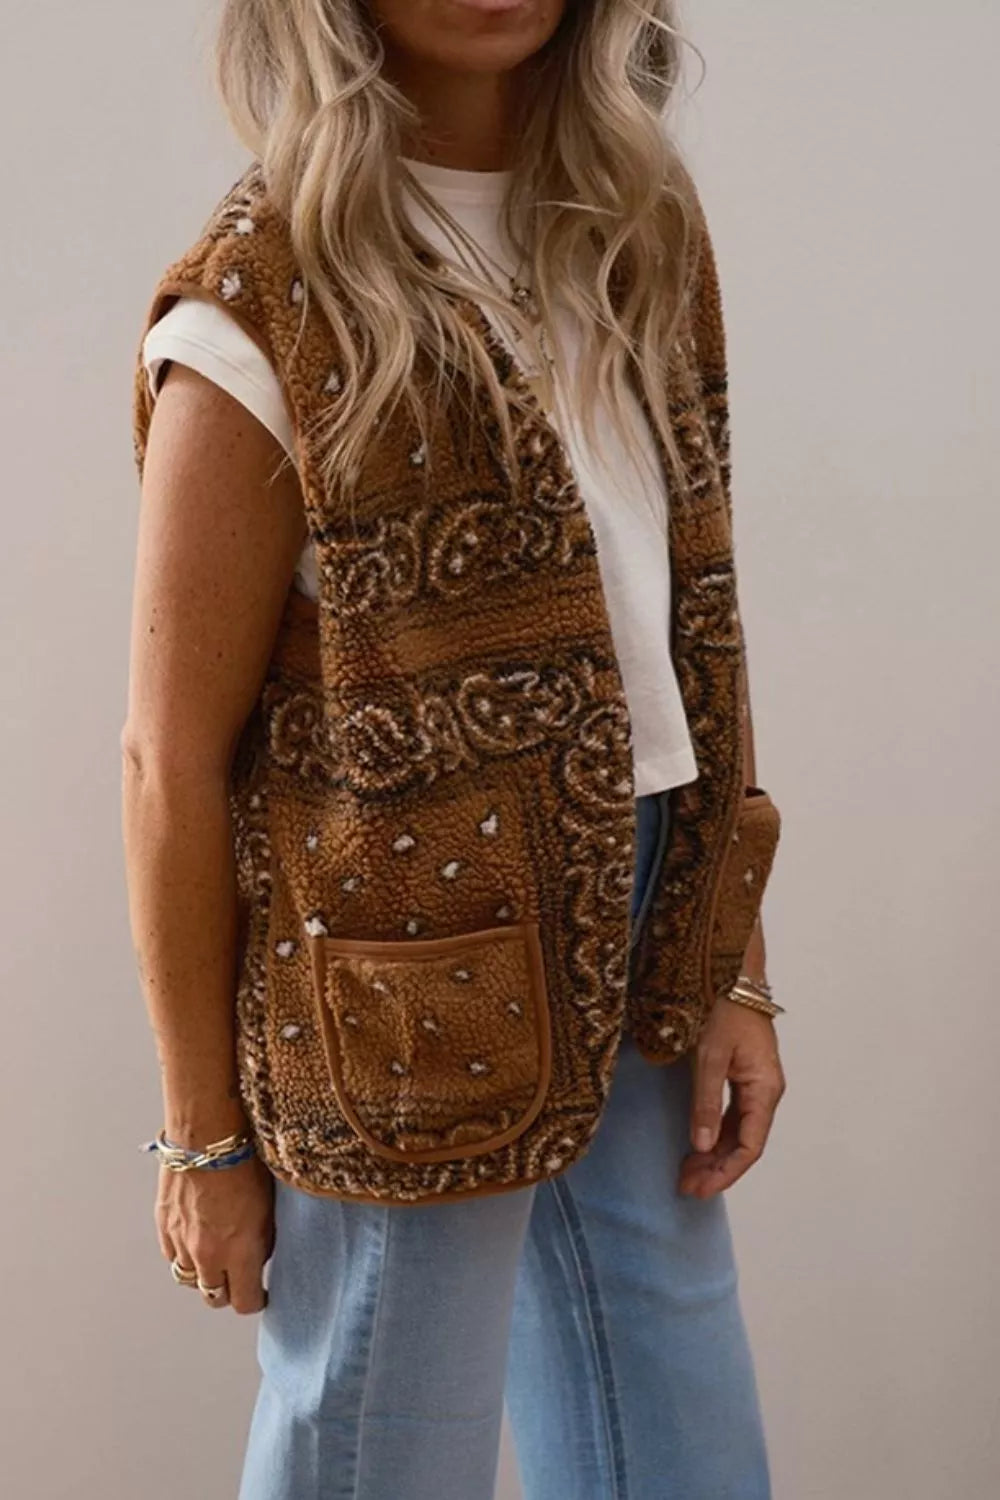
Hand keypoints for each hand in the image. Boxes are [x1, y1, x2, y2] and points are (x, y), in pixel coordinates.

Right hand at [156, 1154, 274, 1312]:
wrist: (207, 1135)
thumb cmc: (245, 1162)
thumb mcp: (269, 1206)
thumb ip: (262, 1240)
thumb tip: (257, 1256)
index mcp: (240, 1251)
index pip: (243, 1302)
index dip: (254, 1301)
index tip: (260, 1294)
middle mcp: (208, 1255)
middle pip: (214, 1297)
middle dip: (228, 1290)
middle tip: (238, 1276)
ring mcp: (182, 1242)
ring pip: (190, 1279)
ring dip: (204, 1273)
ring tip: (217, 1255)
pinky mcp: (164, 1226)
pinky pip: (173, 1256)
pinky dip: (184, 1253)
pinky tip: (197, 1236)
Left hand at [678, 997, 785, 1197]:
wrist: (733, 972)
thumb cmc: (724, 1009)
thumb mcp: (710, 1056)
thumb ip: (705, 1102)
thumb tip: (700, 1146)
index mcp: (765, 1089)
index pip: (749, 1146)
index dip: (725, 1172)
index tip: (700, 1189)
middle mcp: (766, 1091)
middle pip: (744, 1143)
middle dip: (716, 1169)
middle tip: (686, 1187)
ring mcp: (756, 1083)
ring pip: (737, 1131)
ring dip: (714, 1154)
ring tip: (687, 1174)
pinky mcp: (744, 1075)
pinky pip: (733, 1116)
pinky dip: (714, 1133)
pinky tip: (697, 1146)